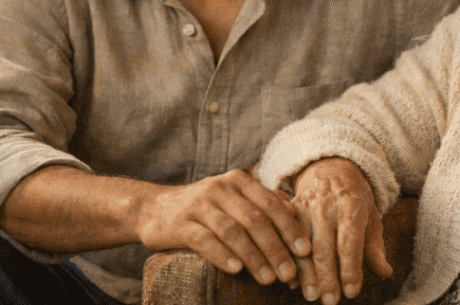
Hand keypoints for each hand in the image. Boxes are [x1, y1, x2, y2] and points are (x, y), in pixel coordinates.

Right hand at [135, 168, 310, 285]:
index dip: (290, 228)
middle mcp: (221, 187)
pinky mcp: (180, 223)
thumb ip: (262, 204)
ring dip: (254, 256)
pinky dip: (222, 255)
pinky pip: (204, 239)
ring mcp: (199, 204)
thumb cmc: (206, 208)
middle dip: (276, 248)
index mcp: (239, 181)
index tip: (305, 252)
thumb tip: (295, 217)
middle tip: (289, 273)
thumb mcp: (234, 200)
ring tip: (267, 279)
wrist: (154, 208)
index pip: (271, 204)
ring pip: (233, 231)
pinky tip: (236, 269)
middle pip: (255, 219)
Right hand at [291, 157, 391, 304]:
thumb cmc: (354, 199)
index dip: (350, 269)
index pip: (350, 242)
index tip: (352, 291)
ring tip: (312, 295)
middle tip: (330, 301)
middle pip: (325, 247)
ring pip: (302, 245)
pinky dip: (289, 260)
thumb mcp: (371, 216)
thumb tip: (385, 273)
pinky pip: (287, 238)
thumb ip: (375, 247)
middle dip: (327, 277)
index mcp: (352, 206)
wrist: (329, 168)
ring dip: (306, 273)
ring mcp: (306, 208)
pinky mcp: (290, 211)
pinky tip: (292, 279)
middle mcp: (327, 206)